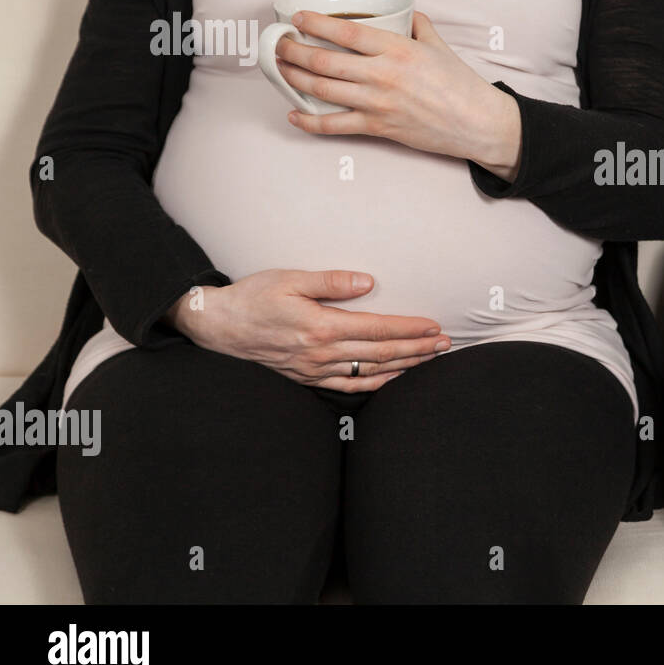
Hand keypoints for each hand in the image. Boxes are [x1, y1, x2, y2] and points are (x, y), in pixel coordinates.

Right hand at [166, 269, 450, 392]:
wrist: (218, 326)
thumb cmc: (253, 296)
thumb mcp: (290, 279)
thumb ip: (331, 282)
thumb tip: (368, 283)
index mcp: (320, 327)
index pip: (377, 328)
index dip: (409, 329)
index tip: (434, 326)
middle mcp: (320, 353)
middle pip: (381, 353)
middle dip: (417, 348)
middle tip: (445, 344)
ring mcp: (314, 369)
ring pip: (369, 371)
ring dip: (403, 365)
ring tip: (429, 359)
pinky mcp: (307, 377)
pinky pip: (348, 385)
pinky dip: (375, 383)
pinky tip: (393, 376)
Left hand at [275, 11, 522, 180]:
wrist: (477, 123)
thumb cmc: (460, 84)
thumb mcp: (438, 46)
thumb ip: (416, 26)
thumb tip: (400, 15)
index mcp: (397, 49)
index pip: (345, 32)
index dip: (314, 23)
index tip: (297, 19)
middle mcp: (383, 75)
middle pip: (324, 61)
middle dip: (293, 51)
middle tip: (278, 45)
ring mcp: (378, 103)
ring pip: (323, 89)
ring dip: (294, 78)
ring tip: (280, 69)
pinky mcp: (378, 127)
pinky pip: (334, 125)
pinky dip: (309, 121)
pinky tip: (294, 114)